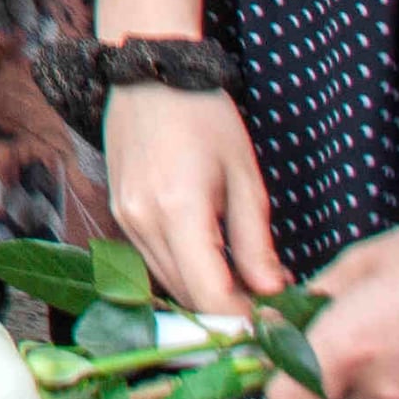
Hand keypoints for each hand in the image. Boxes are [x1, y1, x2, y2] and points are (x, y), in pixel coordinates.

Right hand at [102, 82, 286, 318]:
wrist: (150, 73)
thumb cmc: (206, 116)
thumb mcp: (245, 178)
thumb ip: (256, 243)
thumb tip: (271, 293)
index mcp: (178, 212)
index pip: (211, 296)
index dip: (246, 321)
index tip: (278, 325)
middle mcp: (142, 223)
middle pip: (187, 297)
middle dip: (228, 311)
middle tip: (270, 305)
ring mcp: (124, 220)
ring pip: (168, 283)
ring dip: (205, 294)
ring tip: (246, 282)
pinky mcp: (120, 213)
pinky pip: (152, 260)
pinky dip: (184, 271)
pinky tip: (213, 259)